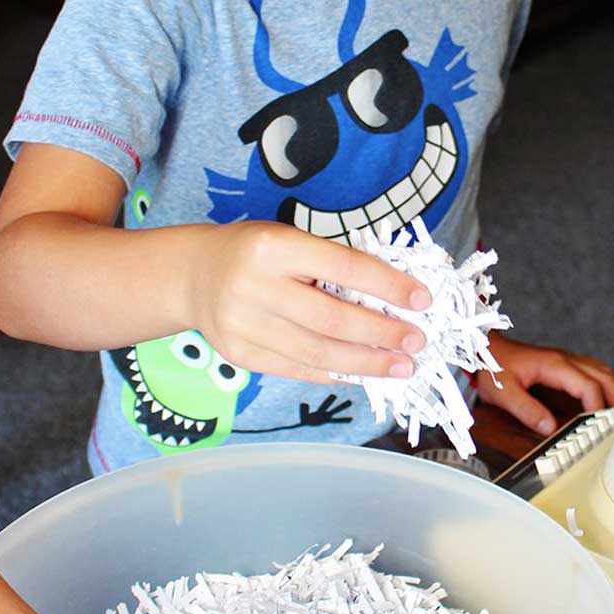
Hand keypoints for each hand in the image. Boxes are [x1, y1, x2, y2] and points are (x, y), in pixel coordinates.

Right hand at [188, 220, 431, 384]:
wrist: (191, 275)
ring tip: (401, 366)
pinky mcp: (241, 355)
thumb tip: (394, 295)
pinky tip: (363, 374)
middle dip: (382, 333)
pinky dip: (335, 374)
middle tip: (417, 341)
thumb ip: (332, 264)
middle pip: (332, 319)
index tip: (422, 299)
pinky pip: (298, 369)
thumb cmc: (254, 252)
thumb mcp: (289, 239)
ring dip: (367, 363)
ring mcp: (244, 325)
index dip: (387, 285)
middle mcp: (255, 286)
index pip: (343, 267)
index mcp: (274, 247)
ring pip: (318, 352)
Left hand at [479, 336, 613, 436]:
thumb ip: (526, 410)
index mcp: (554, 365)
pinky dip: (605, 385)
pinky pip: (592, 371)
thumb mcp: (503, 392)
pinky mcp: (562, 364)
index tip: (600, 425)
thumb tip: (549, 427)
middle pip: (604, 376)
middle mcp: (564, 360)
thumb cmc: (492, 366)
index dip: (598, 406)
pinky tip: (606, 398)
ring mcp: (565, 360)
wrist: (483, 347)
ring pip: (601, 371)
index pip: (588, 385)